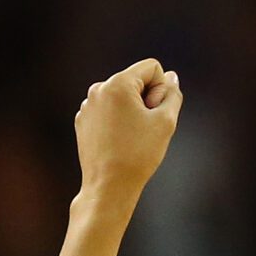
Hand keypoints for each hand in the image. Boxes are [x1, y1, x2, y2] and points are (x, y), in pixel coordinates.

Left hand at [74, 59, 182, 199]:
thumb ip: (172, 94)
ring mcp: (87, 106)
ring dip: (131, 111)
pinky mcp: (83, 122)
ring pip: (121, 98)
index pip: (152, 68)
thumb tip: (170, 77)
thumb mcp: (166, 122)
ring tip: (130, 138)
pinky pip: (108, 112)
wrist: (109, 187)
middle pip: (135, 81)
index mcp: (117, 84)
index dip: (161, 90)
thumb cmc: (138, 155)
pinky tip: (118, 143)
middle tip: (144, 129)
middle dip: (145, 100)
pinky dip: (117, 122)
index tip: (154, 114)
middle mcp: (98, 89)